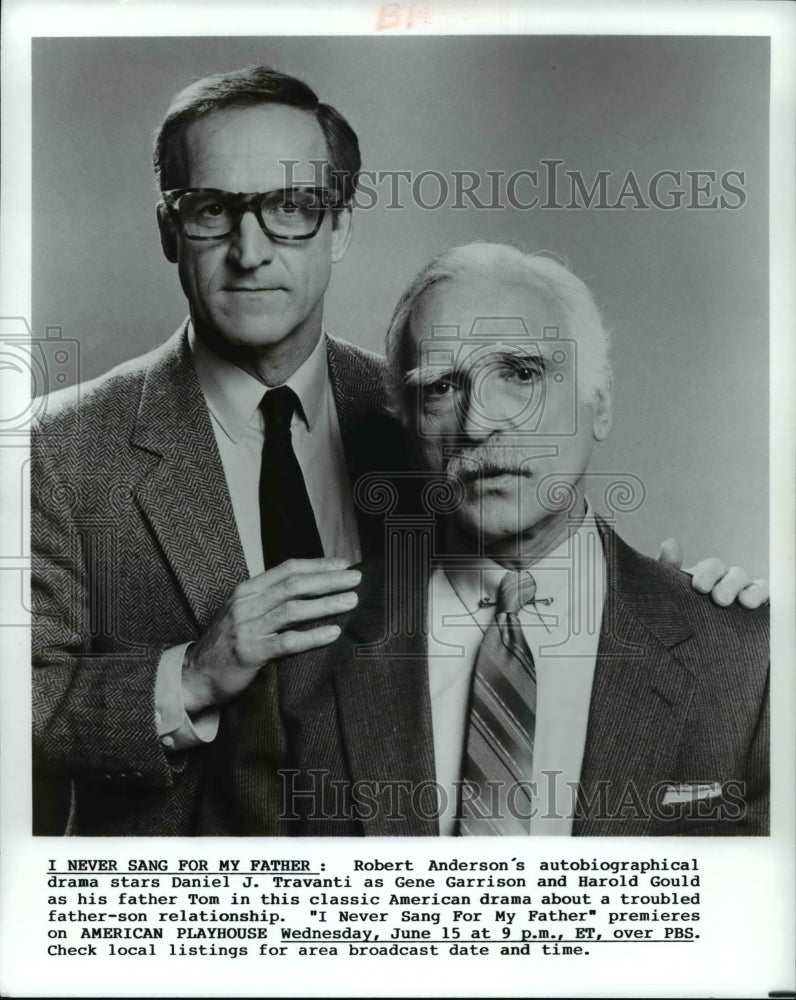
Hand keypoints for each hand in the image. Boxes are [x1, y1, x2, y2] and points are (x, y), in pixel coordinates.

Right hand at [181, 558, 359, 713]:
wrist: (194, 676)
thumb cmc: (225, 644)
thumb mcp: (242, 613)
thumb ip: (268, 599)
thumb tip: (307, 588)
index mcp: (247, 590)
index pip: (287, 569)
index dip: (317, 565)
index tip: (343, 564)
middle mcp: (247, 604)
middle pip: (294, 585)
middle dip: (328, 580)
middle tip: (355, 579)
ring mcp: (248, 628)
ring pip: (293, 609)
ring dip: (326, 603)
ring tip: (350, 601)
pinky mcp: (251, 653)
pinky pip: (288, 642)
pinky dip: (313, 636)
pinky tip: (333, 633)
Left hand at [656, 539, 767, 608]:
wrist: (686, 641)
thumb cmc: (676, 610)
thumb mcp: (667, 590)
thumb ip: (667, 568)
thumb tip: (671, 544)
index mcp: (705, 575)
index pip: (711, 567)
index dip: (707, 574)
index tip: (699, 587)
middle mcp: (726, 582)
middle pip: (733, 575)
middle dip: (728, 585)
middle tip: (719, 599)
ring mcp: (743, 594)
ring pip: (752, 586)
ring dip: (750, 592)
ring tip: (744, 602)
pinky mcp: (756, 611)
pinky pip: (765, 600)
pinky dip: (764, 599)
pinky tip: (758, 607)